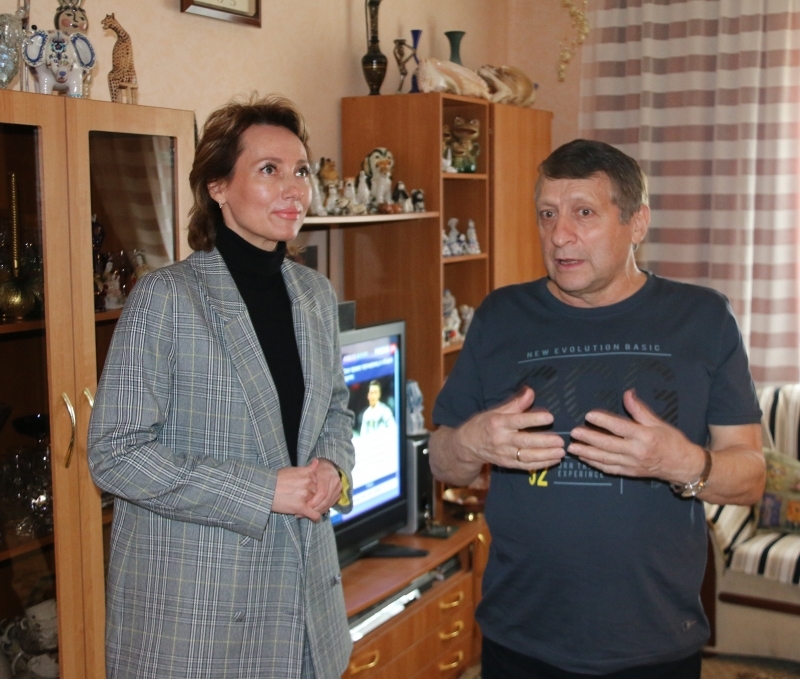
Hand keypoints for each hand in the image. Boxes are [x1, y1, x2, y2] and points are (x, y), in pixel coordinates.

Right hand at [273, 459, 322, 520]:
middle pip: (317, 492)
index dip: (314, 488)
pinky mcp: (300, 507)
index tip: (310, 491)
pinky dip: (316, 517)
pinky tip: (315, 518)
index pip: (319, 482)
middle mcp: (308, 483)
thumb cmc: (276, 479)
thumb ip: (307, 468)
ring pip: (316, 503)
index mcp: (307, 473)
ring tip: (303, 508)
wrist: (265, 489)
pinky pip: (314, 514)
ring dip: (312, 507)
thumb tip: (317, 461)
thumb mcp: (293, 469)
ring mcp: (305, 495)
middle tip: (304, 500)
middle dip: (312, 497)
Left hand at [307, 458, 342, 514]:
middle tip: (305, 513)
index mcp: (327, 475)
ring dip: (318, 511)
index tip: (305, 506)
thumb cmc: (316, 469)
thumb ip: (306, 476)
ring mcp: (338, 488)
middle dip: (315, 509)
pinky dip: (322, 509)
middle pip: (326, 500)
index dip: (314, 502)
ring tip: (308, 513)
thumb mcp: (309, 470)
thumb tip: (303, 482)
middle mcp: (335, 482)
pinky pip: (331, 504)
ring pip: (329, 504)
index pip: (322, 493)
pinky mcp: (338, 494)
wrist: (327, 467)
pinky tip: (314, 511)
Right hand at [455, 387, 565, 470]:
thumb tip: (530, 392)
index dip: (534, 419)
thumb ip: (516, 404)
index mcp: (498, 423)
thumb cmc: (483, 424)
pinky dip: (541, 465)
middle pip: (525, 441)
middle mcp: (501, 439)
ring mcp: (504, 454)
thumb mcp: (496, 411)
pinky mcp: (508, 464)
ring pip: (527, 456)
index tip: (550, 417)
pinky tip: (554, 460)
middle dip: (544, 442)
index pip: (518, 421)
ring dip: (546, 455)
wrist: (467, 445)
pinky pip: (526, 466)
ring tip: (561, 452)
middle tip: (560, 440)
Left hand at [568, 389, 705, 483]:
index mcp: (644, 436)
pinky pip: (609, 469)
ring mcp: (632, 464)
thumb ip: (639, 410)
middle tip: (573, 432)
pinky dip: (595, 464)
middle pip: (608, 445)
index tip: (589, 415)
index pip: (620, 428)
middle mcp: (636, 452)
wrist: (682, 465)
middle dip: (589, 439)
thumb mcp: (658, 423)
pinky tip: (584, 458)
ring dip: (587, 453)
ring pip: (605, 459)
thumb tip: (627, 394)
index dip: (603, 421)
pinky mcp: (629, 473)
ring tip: (572, 447)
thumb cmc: (671, 441)